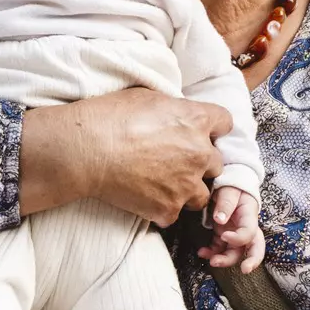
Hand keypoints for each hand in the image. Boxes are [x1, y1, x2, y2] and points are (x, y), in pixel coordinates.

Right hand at [23, 89, 230, 223]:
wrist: (84, 150)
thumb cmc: (108, 118)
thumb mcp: (145, 96)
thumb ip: (172, 107)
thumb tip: (175, 111)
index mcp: (195, 120)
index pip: (225, 123)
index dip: (213, 128)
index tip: (200, 132)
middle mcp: (199, 153)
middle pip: (217, 162)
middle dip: (200, 162)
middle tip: (175, 160)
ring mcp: (185, 184)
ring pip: (201, 193)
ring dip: (187, 189)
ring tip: (163, 184)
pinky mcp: (167, 208)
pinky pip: (174, 213)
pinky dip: (162, 208)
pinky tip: (145, 197)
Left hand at [202, 187, 264, 271]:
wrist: (229, 185)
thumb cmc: (231, 187)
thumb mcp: (229, 190)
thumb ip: (226, 204)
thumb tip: (220, 219)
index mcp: (249, 216)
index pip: (249, 232)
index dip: (239, 238)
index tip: (224, 236)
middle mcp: (245, 227)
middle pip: (253, 247)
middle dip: (251, 260)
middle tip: (244, 270)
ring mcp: (235, 232)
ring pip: (235, 251)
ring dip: (225, 259)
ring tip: (211, 261)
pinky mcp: (224, 234)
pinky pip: (220, 248)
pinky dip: (212, 253)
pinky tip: (202, 253)